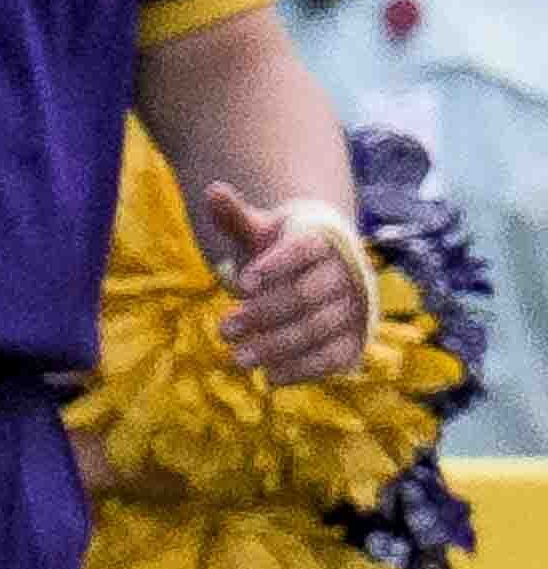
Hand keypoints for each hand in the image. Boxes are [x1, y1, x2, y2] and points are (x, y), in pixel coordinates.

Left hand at [193, 179, 377, 380]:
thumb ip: (236, 216)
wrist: (319, 268)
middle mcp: (345, 275)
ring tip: (237, 358)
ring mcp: (354, 309)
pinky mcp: (355, 339)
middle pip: (305, 296)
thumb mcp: (258, 231)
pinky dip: (303, 370)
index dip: (275, 266)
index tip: (241, 283)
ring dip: (276, 346)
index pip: (303, 250)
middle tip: (223, 330)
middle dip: (262, 315)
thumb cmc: (280, 248)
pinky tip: (270, 378)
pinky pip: (334, 358)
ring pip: (317, 329)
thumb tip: (213, 190)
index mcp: (322, 241)